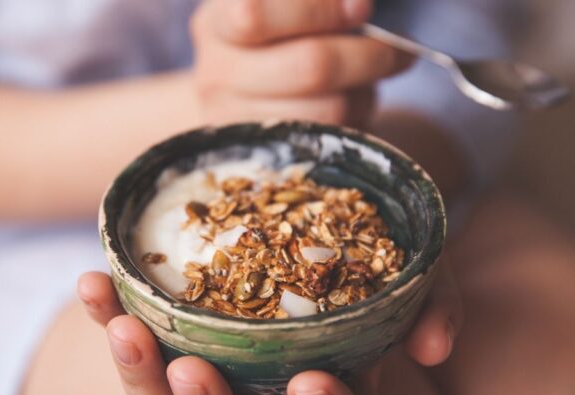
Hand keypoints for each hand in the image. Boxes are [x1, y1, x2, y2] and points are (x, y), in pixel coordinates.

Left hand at [77, 265, 461, 394]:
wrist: (304, 210)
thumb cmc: (361, 253)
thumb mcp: (412, 272)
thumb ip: (432, 302)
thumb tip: (432, 343)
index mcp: (317, 393)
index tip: (312, 382)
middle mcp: (261, 394)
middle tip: (194, 374)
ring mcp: (210, 372)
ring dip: (141, 371)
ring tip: (125, 327)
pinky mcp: (165, 339)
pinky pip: (132, 344)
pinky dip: (111, 316)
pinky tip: (93, 284)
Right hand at [191, 0, 412, 128]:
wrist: (246, 92)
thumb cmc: (279, 36)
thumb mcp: (286, 6)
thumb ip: (320, 2)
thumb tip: (357, 5)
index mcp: (217, 22)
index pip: (253, 16)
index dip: (317, 10)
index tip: (361, 8)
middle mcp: (216, 75)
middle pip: (309, 67)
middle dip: (367, 55)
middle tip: (396, 49)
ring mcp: (237, 122)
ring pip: (330, 109)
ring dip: (365, 91)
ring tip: (366, 77)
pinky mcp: (267, 160)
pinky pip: (333, 140)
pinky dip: (356, 118)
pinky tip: (350, 102)